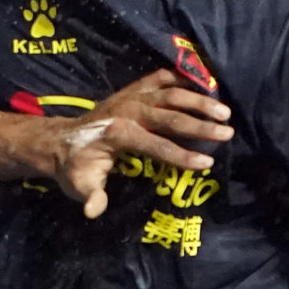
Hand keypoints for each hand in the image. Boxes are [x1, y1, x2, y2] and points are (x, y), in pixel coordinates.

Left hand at [36, 70, 231, 218]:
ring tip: (225, 110)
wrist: (61, 140)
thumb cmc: (75, 167)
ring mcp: (131, 96)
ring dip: (199, 99)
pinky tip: (206, 84)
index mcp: (117, 134)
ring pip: (171, 92)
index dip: (182, 155)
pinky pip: (162, 78)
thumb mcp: (79, 185)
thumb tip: (93, 211)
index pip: (156, 145)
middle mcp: (127, 110)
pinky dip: (183, 78)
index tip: (208, 163)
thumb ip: (91, 196)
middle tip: (227, 132)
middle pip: (170, 115)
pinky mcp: (134, 89)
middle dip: (201, 124)